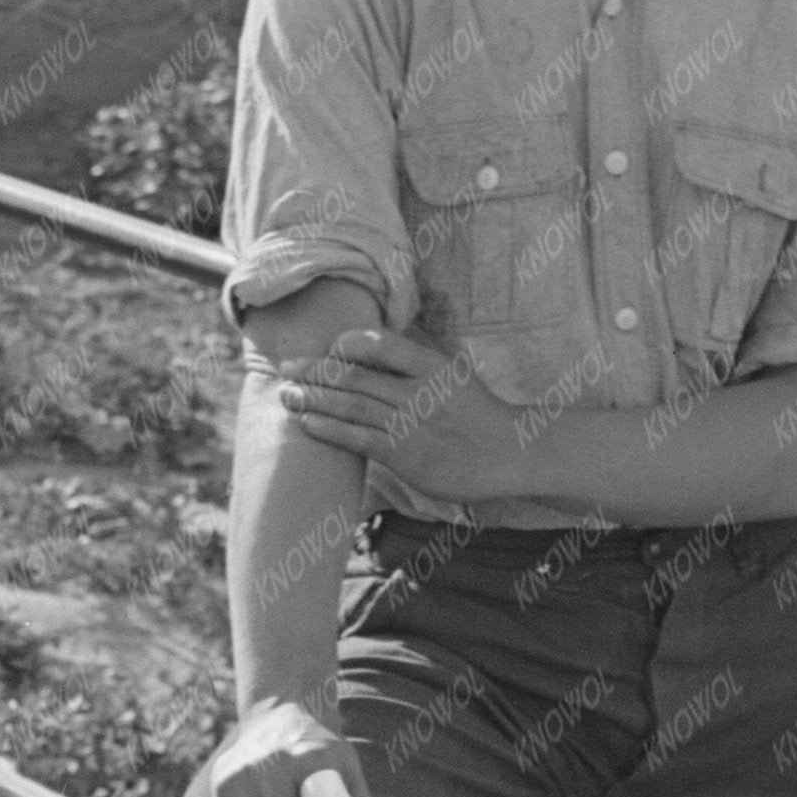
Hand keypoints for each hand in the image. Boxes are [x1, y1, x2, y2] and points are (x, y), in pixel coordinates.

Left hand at [269, 324, 522, 502]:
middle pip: (355, 375)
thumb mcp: (454, 373)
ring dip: (313, 399)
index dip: (348, 343)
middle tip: (286, 368)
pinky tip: (307, 424)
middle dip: (315, 371)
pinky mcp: (404, 454)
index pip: (380, 342)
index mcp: (432, 364)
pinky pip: (357, 438)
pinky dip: (329, 429)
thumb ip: (419, 361)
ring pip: (350, 405)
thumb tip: (380, 346)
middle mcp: (418, 389)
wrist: (510, 453)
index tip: (329, 348)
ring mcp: (410, 422)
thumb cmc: (478, 414)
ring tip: (286, 395)